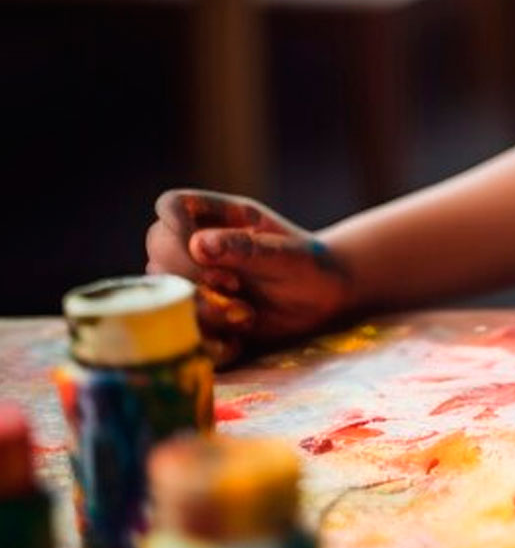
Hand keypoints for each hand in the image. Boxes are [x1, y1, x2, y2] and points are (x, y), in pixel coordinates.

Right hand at [145, 190, 353, 365]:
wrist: (322, 298)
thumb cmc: (307, 264)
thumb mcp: (284, 256)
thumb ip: (245, 249)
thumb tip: (197, 245)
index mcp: (217, 217)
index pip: (171, 206)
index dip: (174, 225)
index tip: (200, 249)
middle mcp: (196, 247)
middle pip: (158, 255)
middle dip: (191, 277)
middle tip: (235, 286)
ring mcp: (191, 281)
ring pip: (165, 297)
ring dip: (203, 313)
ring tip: (247, 315)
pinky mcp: (196, 316)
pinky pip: (181, 332)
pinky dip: (207, 342)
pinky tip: (237, 341)